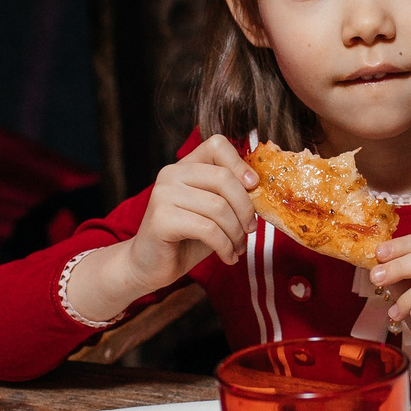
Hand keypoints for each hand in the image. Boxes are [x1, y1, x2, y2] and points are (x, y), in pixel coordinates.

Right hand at [65, 135, 255, 323]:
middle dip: (245, 208)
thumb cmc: (187, 238)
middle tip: (250, 229)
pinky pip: (207, 229)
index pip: (217, 144)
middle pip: (224, 178)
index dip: (240, 163)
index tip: (254, 187)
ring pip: (219, 208)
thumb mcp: (213, 211)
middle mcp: (171, 174)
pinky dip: (224, 246)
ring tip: (238, 248)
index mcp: (185, 166)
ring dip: (236, 233)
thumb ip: (229, 196)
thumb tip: (260, 189)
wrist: (150, 266)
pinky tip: (227, 257)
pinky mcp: (161, 219)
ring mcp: (163, 194)